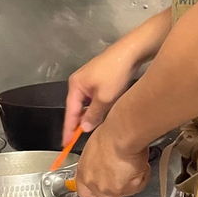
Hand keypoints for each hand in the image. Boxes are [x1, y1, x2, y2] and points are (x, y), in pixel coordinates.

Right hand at [63, 8, 172, 145]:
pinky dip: (97, 106)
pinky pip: (95, 96)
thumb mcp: (105, 98)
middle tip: (80, 140)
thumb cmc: (116, 74)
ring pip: (87, 102)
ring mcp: (90, 78)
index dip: (68, 129)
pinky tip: (104, 114)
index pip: (70, 112)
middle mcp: (79, 81)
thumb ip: (93, 115)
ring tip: (93, 129)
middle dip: (80, 122)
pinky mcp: (100, 76)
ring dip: (91, 114)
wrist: (131, 51)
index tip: (65, 144)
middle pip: (77, 107)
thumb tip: (84, 128)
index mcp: (75, 85)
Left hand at [76, 121, 150, 196]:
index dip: (95, 188)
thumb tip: (102, 162)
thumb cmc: (109, 133)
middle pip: (104, 195)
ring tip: (132, 163)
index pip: (84, 191)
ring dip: (128, 182)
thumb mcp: (94, 146)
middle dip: (114, 186)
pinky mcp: (127, 190)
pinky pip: (137, 186)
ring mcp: (110, 190)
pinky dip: (141, 175)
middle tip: (122, 172)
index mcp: (83, 173)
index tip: (103, 181)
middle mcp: (94, 185)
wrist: (122, 135)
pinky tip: (140, 163)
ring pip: (122, 192)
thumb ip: (95, 161)